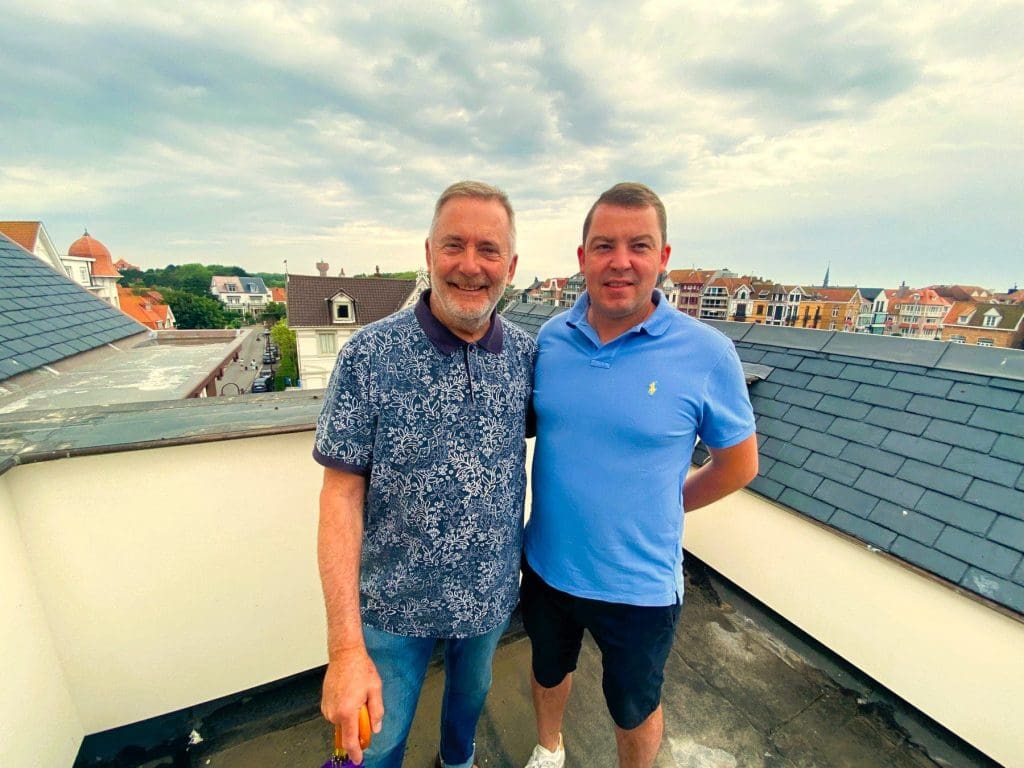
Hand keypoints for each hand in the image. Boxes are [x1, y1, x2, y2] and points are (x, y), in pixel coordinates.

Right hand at [321, 647, 383, 763]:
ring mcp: (327, 708)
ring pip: (342, 723)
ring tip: (357, 696)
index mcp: (347, 711)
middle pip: (347, 731)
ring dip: (351, 716)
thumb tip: (376, 728)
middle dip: (358, 726)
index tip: (358, 759)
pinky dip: (344, 710)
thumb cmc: (359, 668)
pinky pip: (336, 715)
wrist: (344, 655)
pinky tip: (350, 695)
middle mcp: (334, 712)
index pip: (350, 741)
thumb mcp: (375, 689)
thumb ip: (376, 711)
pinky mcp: (324, 703)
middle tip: (365, 707)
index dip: (355, 752)